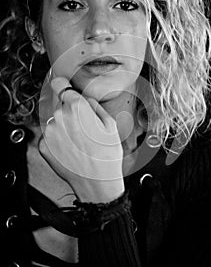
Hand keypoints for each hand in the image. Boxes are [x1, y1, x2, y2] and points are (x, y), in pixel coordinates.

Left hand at [38, 77, 123, 202]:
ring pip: (55, 122)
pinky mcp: (44, 146)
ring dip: (63, 128)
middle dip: (69, 113)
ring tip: (78, 142)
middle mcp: (59, 117)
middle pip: (60, 106)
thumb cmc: (106, 155)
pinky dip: (57, 141)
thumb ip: (93, 105)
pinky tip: (70, 149)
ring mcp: (49, 132)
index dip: (62, 85)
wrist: (97, 182)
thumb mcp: (110, 124)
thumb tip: (84, 98)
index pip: (60, 84)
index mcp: (76, 108)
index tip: (62, 86)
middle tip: (83, 128)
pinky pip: (49, 137)